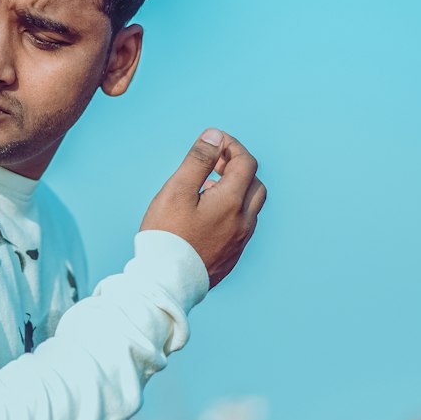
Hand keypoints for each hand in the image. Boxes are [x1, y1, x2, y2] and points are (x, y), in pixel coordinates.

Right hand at [139, 128, 265, 289]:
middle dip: (238, 168)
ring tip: (206, 192)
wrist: (165, 283)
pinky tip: (207, 217)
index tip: (212, 145)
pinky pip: (242, 227)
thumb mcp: (177, 191)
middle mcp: (243, 222)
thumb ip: (199, 160)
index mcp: (232, 202)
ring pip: (250, 208)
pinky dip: (232, 213)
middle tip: (212, 166)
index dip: (231, 146)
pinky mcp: (232, 258)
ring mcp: (240, 242)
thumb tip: (215, 136)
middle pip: (255, 184)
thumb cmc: (167, 236)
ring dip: (236, 192)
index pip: (246, 162)